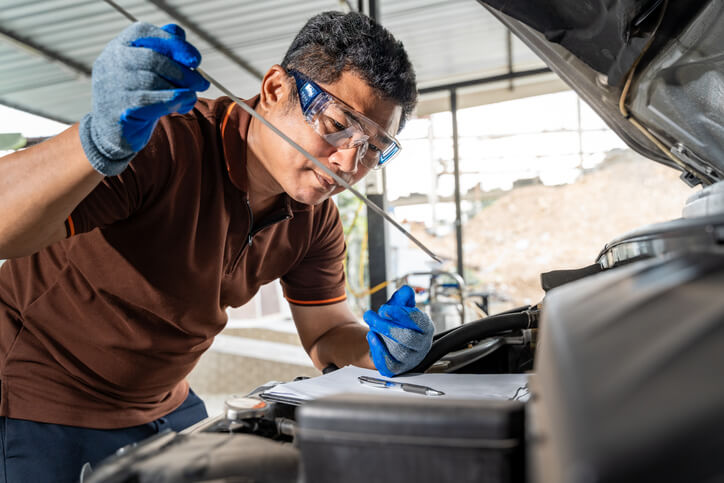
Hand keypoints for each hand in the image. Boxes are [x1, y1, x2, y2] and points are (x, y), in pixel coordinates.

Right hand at [79, 22, 209, 175]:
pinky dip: (174, 101)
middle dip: (184, 72)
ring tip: (192, 97)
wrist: (114, 132)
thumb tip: (178, 32)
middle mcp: (111, 62)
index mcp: (118, 46)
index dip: (173, 43)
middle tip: (203, 83)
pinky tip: (184, 104)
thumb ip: (162, 51)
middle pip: (153, 58)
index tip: (196, 60)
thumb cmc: (137, 95)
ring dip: (182, 89)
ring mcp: (112, 85)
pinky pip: (152, 102)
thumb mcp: (148, 70)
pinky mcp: (120, 109)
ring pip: (154, 81)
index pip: (144, 32)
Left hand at [363, 285, 433, 376]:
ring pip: (398, 350)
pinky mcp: (397, 369)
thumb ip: (402, 298)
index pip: (419, 321)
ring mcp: (410, 359)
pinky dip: (378, 350)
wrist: (384, 340)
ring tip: (371, 326)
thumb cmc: (395, 322)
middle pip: (407, 337)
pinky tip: (371, 337)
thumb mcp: (397, 306)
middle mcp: (422, 345)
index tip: (384, 308)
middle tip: (369, 315)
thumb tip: (406, 290)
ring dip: (380, 335)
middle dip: (386, 325)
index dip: (401, 314)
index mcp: (425, 328)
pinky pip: (388, 363)